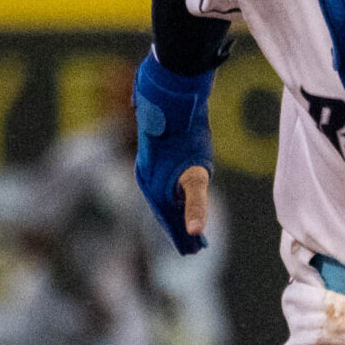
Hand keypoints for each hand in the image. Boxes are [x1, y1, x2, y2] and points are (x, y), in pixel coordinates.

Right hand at [133, 52, 215, 254]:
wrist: (172, 92)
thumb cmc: (186, 133)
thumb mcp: (195, 172)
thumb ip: (195, 205)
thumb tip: (196, 233)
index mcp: (156, 188)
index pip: (171, 222)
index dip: (183, 239)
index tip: (196, 252)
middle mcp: (148, 179)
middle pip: (165, 213)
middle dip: (179, 230)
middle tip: (194, 247)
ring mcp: (149, 165)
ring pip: (162, 197)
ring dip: (174, 213)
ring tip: (187, 225)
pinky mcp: (154, 152)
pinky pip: (163, 181)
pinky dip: (172, 193)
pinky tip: (178, 191)